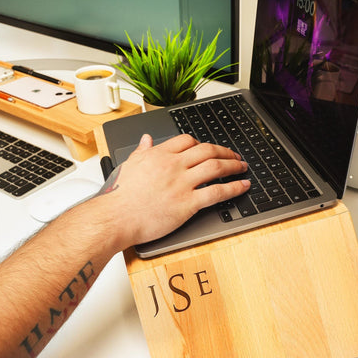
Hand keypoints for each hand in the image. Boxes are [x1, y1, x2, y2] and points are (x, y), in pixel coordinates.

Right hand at [98, 134, 249, 248]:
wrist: (115, 217)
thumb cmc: (118, 195)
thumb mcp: (128, 165)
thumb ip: (141, 151)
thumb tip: (146, 139)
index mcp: (159, 155)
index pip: (187, 140)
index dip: (202, 143)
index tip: (209, 148)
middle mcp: (174, 165)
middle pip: (207, 150)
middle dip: (224, 151)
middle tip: (233, 154)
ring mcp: (182, 183)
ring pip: (216, 167)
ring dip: (233, 165)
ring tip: (242, 166)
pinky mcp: (188, 203)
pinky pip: (217, 192)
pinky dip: (234, 188)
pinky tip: (243, 186)